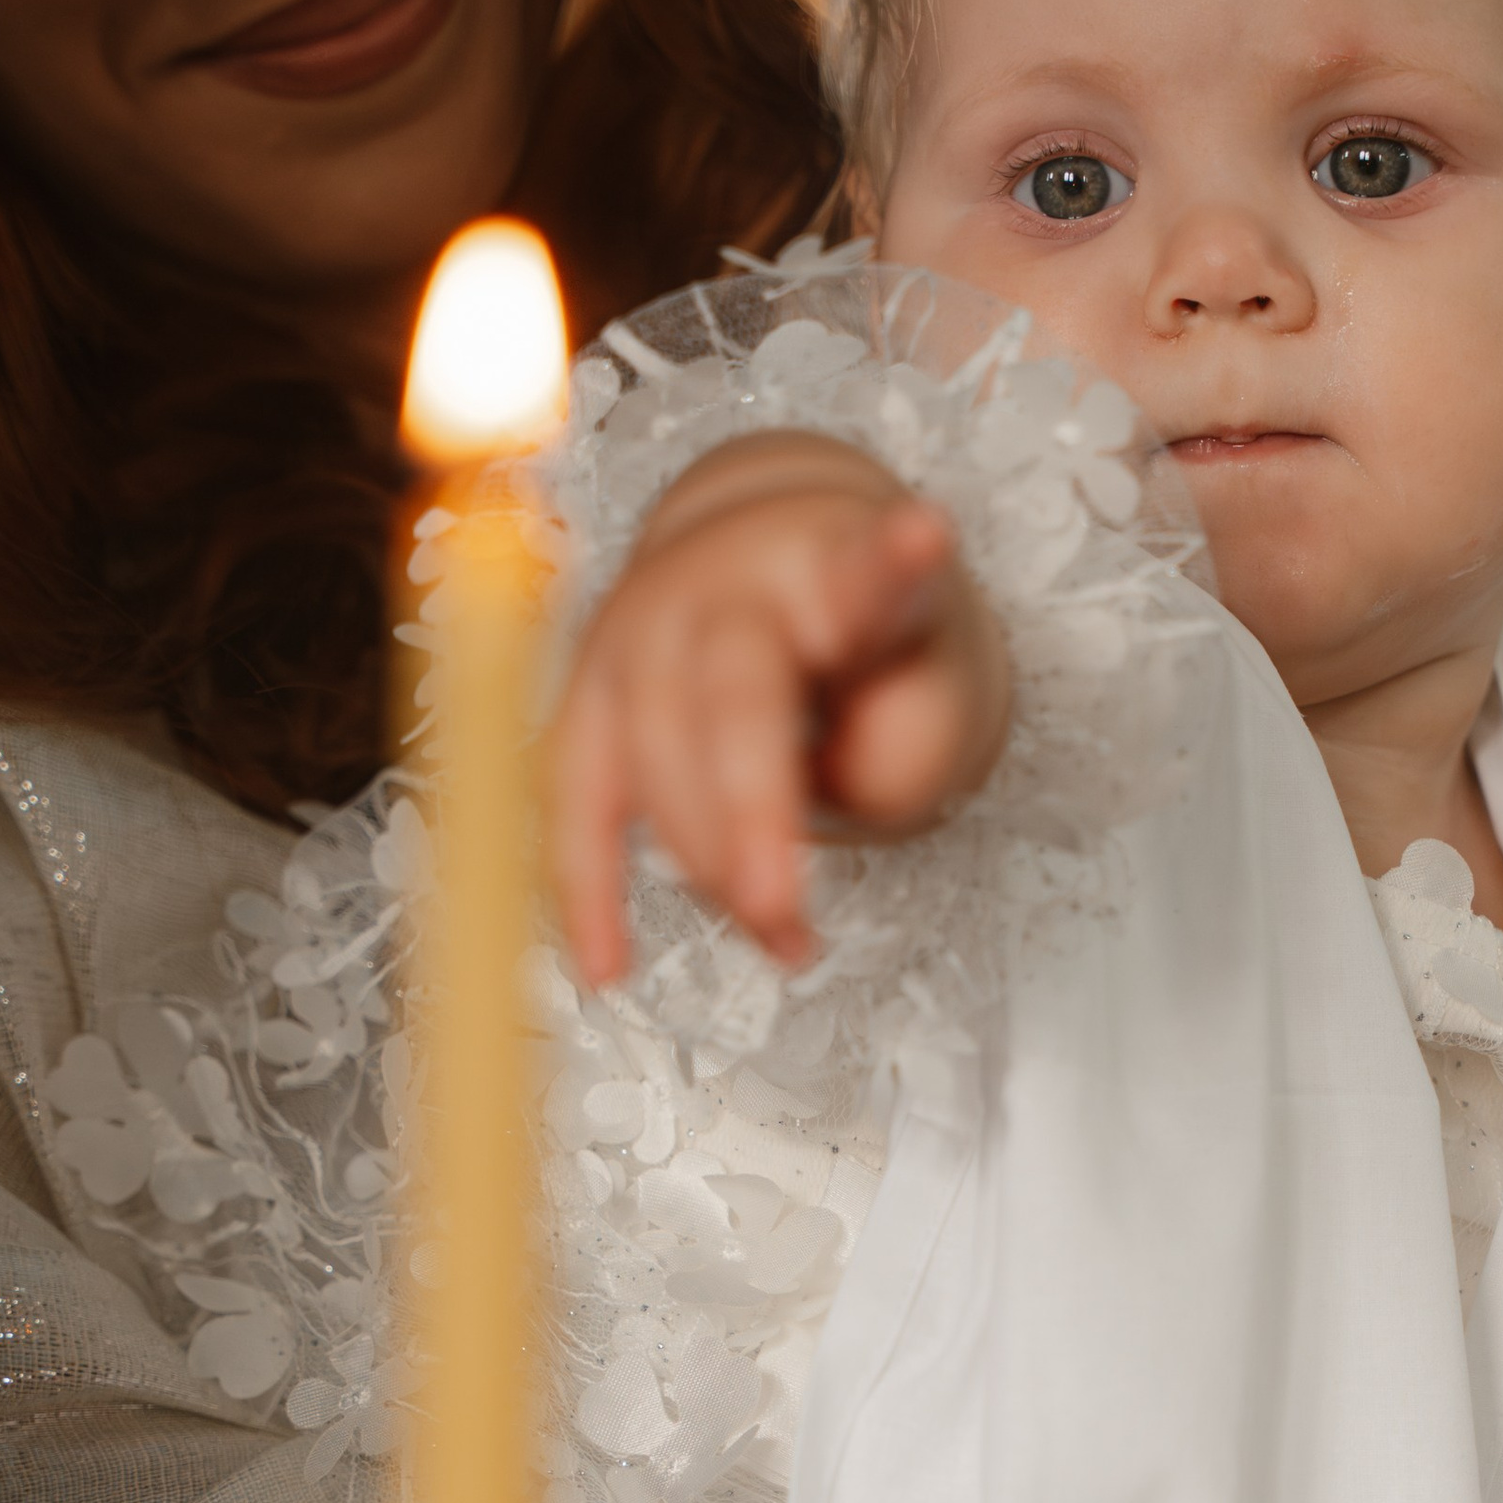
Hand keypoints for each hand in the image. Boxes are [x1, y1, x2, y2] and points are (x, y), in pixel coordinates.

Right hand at [548, 432, 1009, 989]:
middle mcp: (724, 578)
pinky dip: (590, 887)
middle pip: (727, 694)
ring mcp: (638, 625)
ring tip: (788, 944)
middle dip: (748, 821)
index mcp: (838, 562)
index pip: (862, 570)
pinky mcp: (588, 690)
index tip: (923, 537)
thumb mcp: (928, 690)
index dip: (890, 562)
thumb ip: (895, 755)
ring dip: (710, 870)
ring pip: (646, 756)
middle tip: (788, 926)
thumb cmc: (870, 648)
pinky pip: (574, 795)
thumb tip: (770, 857)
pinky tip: (608, 965)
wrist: (774, 570)